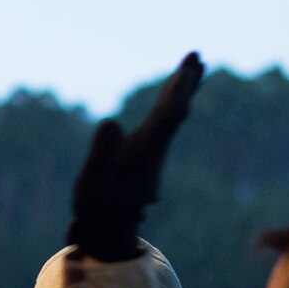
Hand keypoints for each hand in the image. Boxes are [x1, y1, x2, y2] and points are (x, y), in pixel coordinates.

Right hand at [67, 53, 203, 261]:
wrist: (108, 230)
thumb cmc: (97, 208)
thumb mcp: (91, 184)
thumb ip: (101, 153)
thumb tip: (112, 122)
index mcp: (143, 156)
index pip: (164, 120)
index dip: (175, 95)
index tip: (185, 74)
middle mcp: (154, 151)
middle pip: (175, 112)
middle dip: (185, 84)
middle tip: (197, 57)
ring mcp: (151, 150)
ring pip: (174, 114)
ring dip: (183, 87)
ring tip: (194, 62)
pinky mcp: (145, 150)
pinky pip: (165, 118)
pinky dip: (172, 98)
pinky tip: (177, 86)